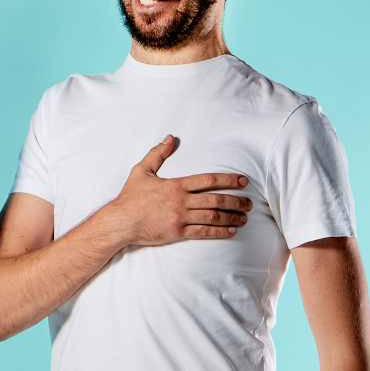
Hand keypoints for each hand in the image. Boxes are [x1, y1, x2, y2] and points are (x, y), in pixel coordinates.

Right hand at [93, 135, 251, 250]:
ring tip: (244, 217)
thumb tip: (169, 138)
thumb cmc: (130, 197)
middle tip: (249, 203)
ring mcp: (180, 217)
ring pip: (213, 216)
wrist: (120, 222)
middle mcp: (181, 201)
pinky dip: (219, 232)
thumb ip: (157, 154)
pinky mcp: (178, 232)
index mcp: (176, 185)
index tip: (243, 182)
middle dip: (236, 201)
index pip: (208, 181)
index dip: (228, 180)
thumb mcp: (141, 171)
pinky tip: (231, 231)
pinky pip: (203, 232)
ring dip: (232, 216)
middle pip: (216, 200)